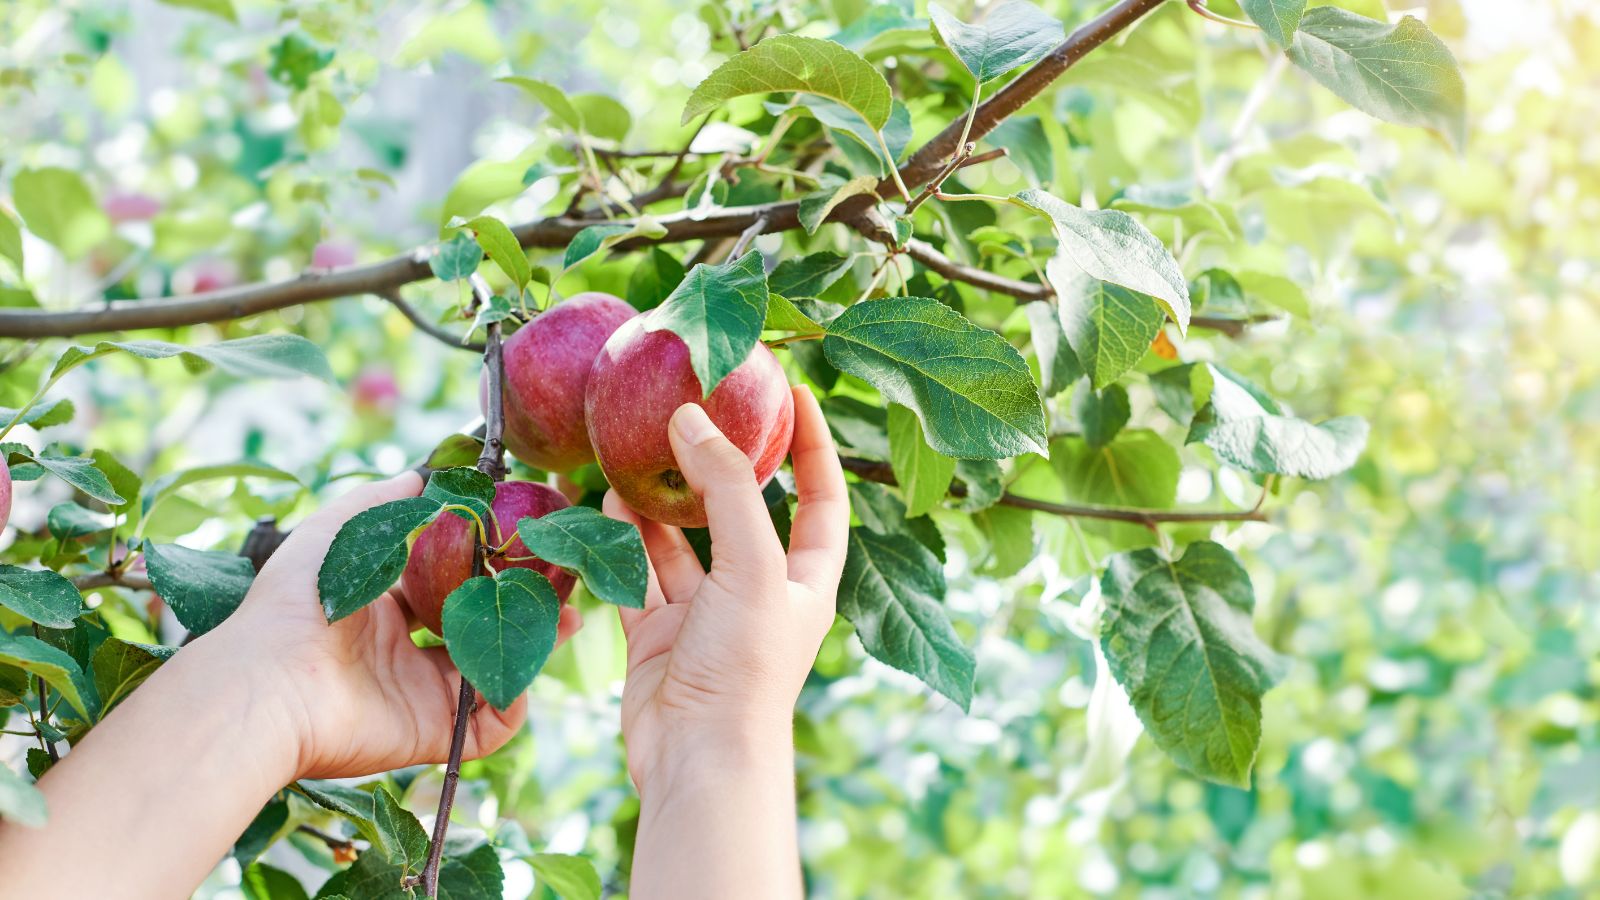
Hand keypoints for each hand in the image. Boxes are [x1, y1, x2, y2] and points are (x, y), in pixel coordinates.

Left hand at [196, 472, 582, 780]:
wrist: (272, 681)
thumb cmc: (295, 603)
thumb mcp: (332, 532)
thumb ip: (379, 501)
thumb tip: (419, 472)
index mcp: (385, 608)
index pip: (451, 586)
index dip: (490, 567)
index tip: (526, 545)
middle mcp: (406, 652)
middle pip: (482, 628)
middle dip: (525, 607)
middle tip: (563, 586)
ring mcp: (421, 694)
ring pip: (494, 670)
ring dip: (534, 648)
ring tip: (567, 620)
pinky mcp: (432, 732)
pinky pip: (488, 725)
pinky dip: (514, 704)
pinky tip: (524, 673)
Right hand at [603, 386, 848, 793]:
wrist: (697, 759)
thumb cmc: (746, 668)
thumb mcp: (752, 566)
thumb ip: (726, 487)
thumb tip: (690, 417)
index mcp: (805, 579)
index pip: (821, 497)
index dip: (813, 445)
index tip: (796, 391)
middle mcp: (759, 591)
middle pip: (744, 512)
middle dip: (720, 464)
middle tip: (695, 408)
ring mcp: (707, 613)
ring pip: (683, 541)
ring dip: (662, 500)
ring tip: (636, 449)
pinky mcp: (660, 634)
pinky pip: (639, 574)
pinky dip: (623, 541)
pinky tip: (606, 504)